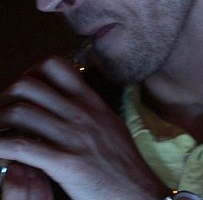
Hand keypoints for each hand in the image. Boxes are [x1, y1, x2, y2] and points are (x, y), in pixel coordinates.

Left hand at [0, 56, 166, 198]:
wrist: (138, 192)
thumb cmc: (124, 166)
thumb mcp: (111, 127)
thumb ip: (89, 112)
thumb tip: (70, 102)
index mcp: (92, 103)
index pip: (54, 66)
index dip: (29, 74)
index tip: (22, 95)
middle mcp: (82, 114)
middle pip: (27, 85)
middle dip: (5, 99)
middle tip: (4, 118)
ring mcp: (73, 136)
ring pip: (18, 112)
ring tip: (0, 136)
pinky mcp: (65, 162)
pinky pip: (20, 147)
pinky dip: (0, 147)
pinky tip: (1, 155)